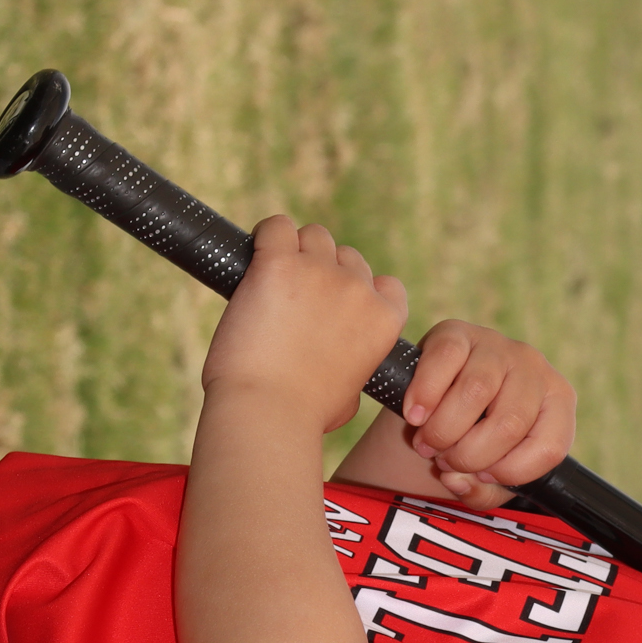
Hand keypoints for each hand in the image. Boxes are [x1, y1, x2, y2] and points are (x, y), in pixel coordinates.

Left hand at [200, 216, 408, 432]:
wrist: (268, 414)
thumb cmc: (305, 415)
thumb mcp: (351, 395)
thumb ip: (355, 364)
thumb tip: (343, 362)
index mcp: (384, 321)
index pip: (386, 284)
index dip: (359, 291)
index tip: (335, 306)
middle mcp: (358, 290)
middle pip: (346, 256)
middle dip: (323, 272)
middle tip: (293, 300)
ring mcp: (319, 271)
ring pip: (313, 236)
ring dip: (295, 251)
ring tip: (272, 280)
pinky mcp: (278, 263)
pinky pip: (276, 226)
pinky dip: (266, 235)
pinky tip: (255, 254)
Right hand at [399, 319, 576, 509]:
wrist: (435, 408)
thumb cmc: (472, 443)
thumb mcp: (487, 477)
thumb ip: (480, 493)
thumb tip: (457, 480)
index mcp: (557, 404)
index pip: (549, 447)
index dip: (510, 472)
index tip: (481, 477)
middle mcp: (535, 369)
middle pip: (509, 423)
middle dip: (468, 456)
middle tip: (445, 461)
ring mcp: (498, 345)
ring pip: (476, 392)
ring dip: (443, 430)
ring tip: (427, 444)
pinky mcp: (458, 332)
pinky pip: (444, 360)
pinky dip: (425, 396)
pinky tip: (415, 416)